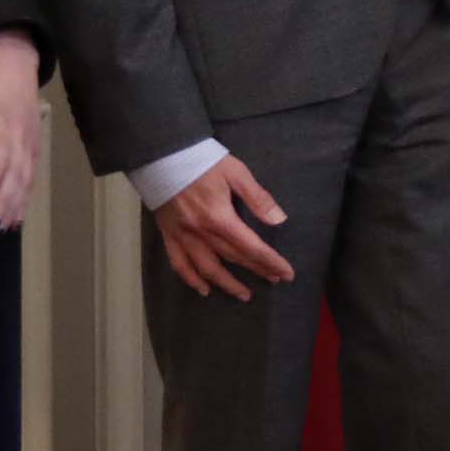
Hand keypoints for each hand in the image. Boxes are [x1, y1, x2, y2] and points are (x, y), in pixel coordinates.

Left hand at [0, 30, 43, 239]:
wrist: (13, 67)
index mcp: (0, 118)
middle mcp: (20, 134)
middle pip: (16, 172)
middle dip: (3, 201)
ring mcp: (31, 143)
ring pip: (25, 181)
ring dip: (13, 207)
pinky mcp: (35, 151)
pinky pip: (30, 181)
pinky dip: (22, 202)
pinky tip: (13, 221)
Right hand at [157, 154, 294, 301]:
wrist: (163, 155)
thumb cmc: (203, 161)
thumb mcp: (236, 173)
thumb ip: (257, 198)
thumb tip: (278, 220)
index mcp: (220, 218)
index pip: (251, 247)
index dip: (270, 262)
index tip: (286, 274)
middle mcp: (201, 233)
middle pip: (233, 258)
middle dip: (256, 270)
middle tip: (273, 280)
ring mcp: (183, 236)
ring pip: (206, 268)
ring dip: (226, 284)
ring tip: (243, 295)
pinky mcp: (169, 235)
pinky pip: (179, 264)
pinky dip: (191, 279)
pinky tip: (204, 289)